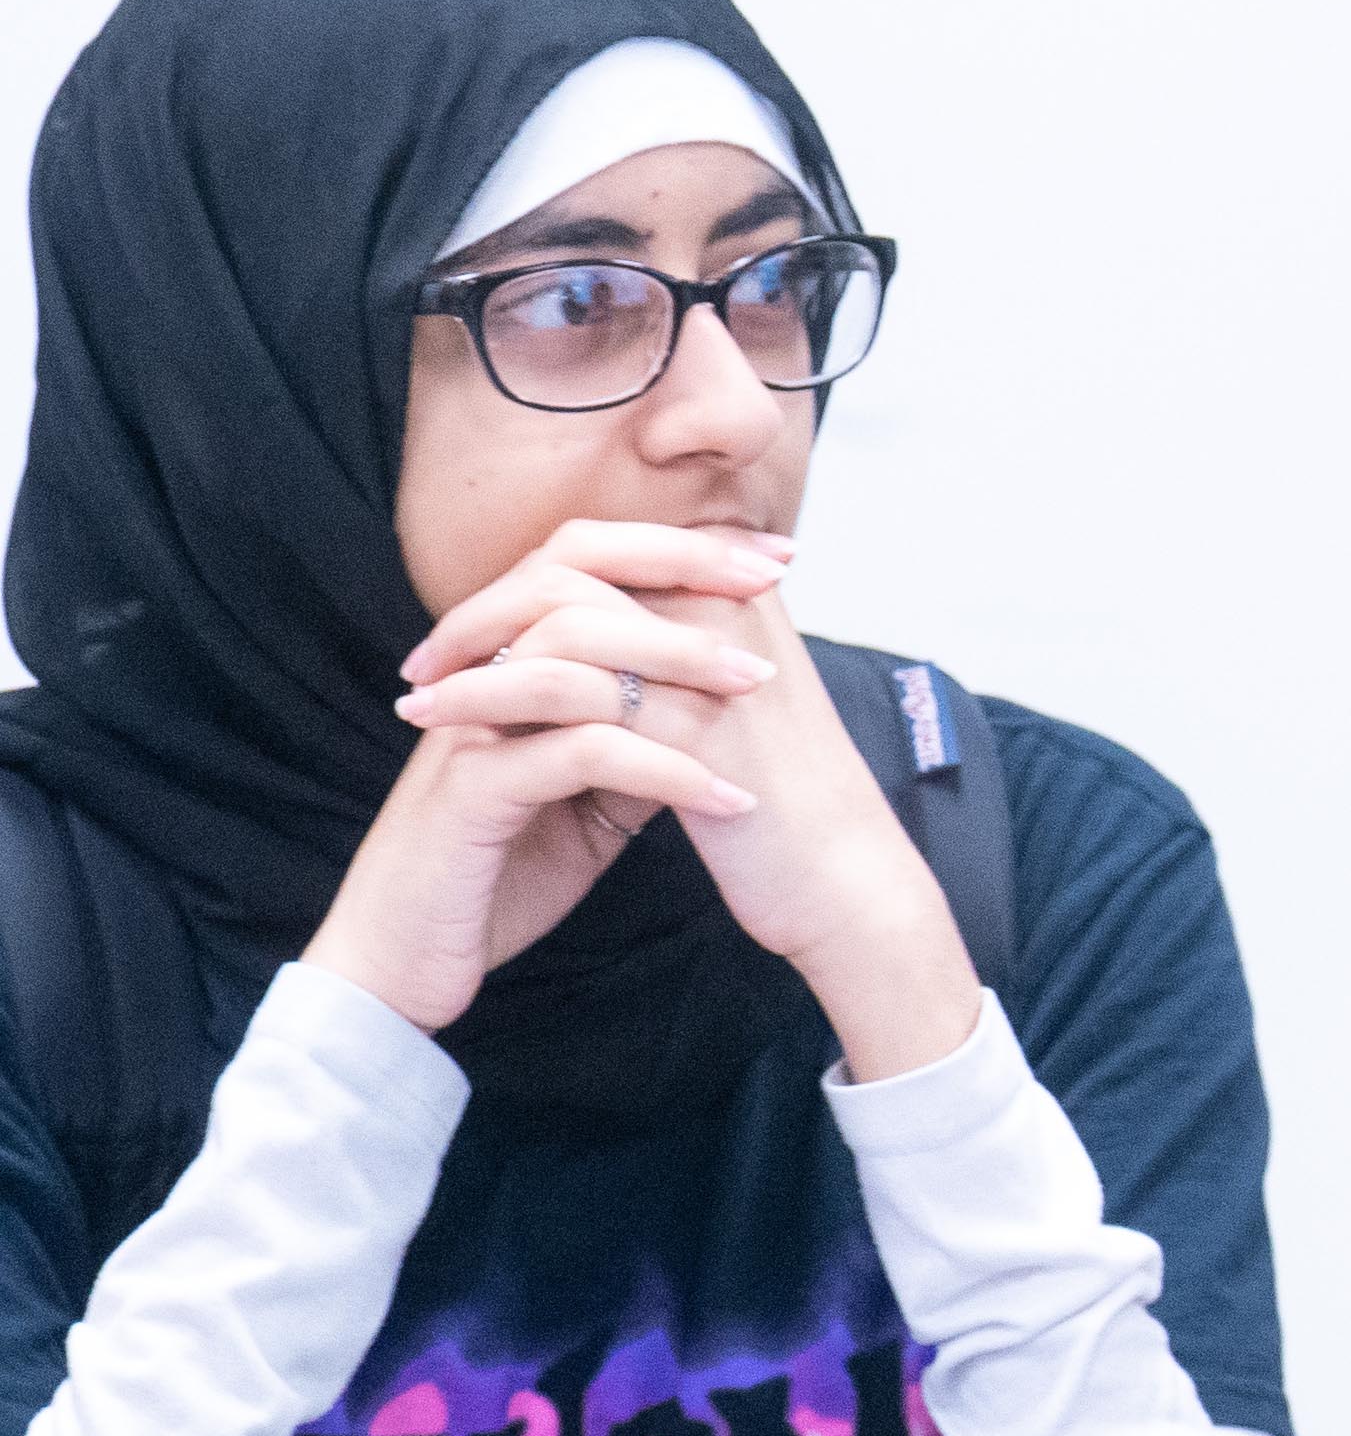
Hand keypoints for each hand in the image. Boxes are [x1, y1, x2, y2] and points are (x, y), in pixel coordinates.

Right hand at [311, 522, 790, 1030]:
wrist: (406, 959)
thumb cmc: (498, 871)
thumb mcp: (588, 794)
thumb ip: (635, 734)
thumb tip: (716, 695)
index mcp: (505, 665)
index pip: (583, 562)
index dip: (677, 548)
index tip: (774, 559)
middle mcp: (478, 680)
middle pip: (566, 576)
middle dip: (675, 571)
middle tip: (770, 589)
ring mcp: (467, 730)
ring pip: (568, 654)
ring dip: (675, 659)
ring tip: (759, 684)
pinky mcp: (470, 792)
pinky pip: (574, 753)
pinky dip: (662, 768)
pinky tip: (727, 796)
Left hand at [390, 522, 980, 1079]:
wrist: (846, 882)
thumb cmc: (790, 808)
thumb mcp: (737, 714)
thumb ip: (681, 666)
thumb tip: (601, 646)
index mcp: (739, 599)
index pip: (609, 553)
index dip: (527, 583)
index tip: (471, 628)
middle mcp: (727, 610)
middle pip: (576, 566)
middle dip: (487, 606)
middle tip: (429, 655)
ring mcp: (710, 661)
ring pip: (561, 620)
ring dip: (473, 651)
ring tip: (420, 693)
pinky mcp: (691, 723)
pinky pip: (565, 688)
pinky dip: (488, 700)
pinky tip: (447, 732)